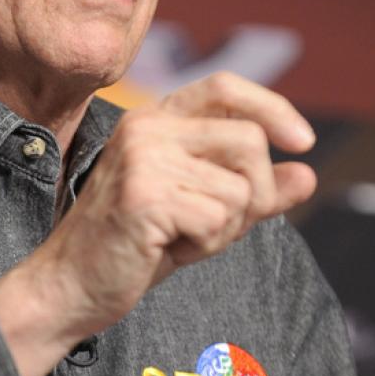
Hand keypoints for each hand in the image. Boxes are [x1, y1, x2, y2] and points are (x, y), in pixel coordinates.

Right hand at [0, 72, 316, 375]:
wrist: (67, 288)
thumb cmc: (129, 251)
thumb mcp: (197, 213)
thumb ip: (248, 191)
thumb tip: (307, 175)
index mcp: (152, 122)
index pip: (225, 88)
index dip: (273, 108)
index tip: (303, 142)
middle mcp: (145, 129)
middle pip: (249, 141)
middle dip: (254, 194)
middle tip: (215, 227)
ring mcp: (143, 160)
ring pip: (239, 188)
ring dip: (224, 229)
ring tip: (179, 239)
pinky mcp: (145, 197)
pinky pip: (217, 220)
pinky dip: (205, 246)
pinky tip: (166, 250)